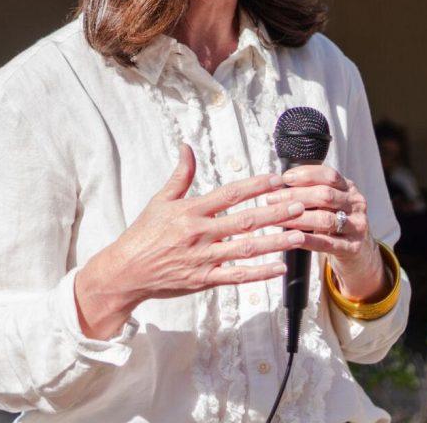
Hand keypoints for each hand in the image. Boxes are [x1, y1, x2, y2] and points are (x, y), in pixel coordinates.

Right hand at [75, 145, 306, 338]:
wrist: (126, 271)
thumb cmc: (143, 234)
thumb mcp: (159, 200)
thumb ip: (180, 175)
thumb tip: (187, 146)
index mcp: (191, 211)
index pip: (229, 194)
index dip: (255, 186)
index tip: (277, 179)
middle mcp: (200, 233)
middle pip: (245, 221)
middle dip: (275, 213)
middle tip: (300, 205)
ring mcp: (203, 258)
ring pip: (246, 249)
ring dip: (275, 242)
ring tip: (299, 235)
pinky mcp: (204, 280)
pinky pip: (236, 277)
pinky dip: (259, 273)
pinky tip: (280, 268)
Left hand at [265, 164, 388, 302]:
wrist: (359, 253)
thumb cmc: (334, 223)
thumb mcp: (329, 204)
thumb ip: (312, 192)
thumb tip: (278, 183)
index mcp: (349, 188)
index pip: (329, 175)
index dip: (306, 175)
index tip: (284, 178)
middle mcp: (356, 204)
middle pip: (324, 195)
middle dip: (295, 195)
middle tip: (271, 199)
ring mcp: (356, 226)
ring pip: (324, 219)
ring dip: (297, 218)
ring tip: (276, 219)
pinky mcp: (352, 248)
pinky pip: (327, 243)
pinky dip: (308, 240)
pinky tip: (292, 237)